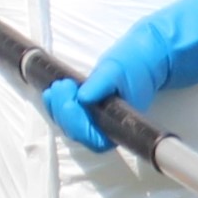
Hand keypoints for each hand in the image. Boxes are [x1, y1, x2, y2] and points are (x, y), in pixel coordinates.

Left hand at [42, 0, 197, 155]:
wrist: (145, 58)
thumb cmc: (137, 66)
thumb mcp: (118, 69)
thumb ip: (101, 84)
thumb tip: (84, 96)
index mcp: (120, 125)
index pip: (93, 138)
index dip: (78, 124)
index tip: (72, 101)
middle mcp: (107, 128)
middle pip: (78, 132)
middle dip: (64, 112)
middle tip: (62, 87)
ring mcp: (97, 120)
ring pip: (71, 125)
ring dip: (58, 108)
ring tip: (57, 88)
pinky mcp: (89, 111)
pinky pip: (71, 115)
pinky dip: (59, 104)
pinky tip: (53, 92)